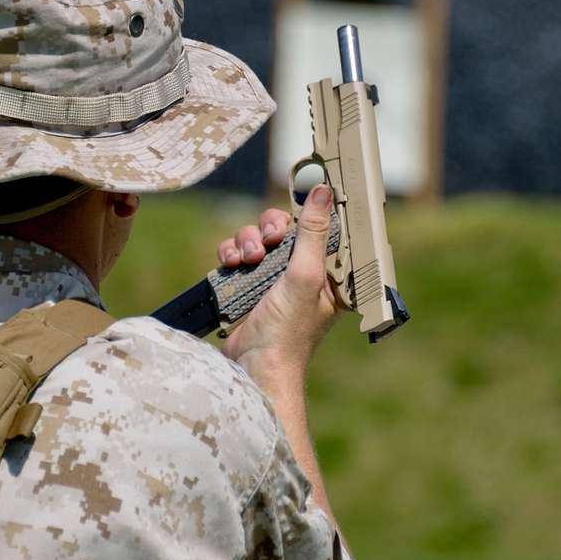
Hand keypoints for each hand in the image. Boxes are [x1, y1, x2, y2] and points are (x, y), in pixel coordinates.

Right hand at [218, 184, 340, 388]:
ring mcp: (274, 279)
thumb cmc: (288, 333)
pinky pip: (238, 253)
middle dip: (271, 228)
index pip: (322, 227)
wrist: (253, 366)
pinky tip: (232, 265)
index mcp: (328, 272)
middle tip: (270, 239)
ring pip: (258, 236)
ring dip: (248, 241)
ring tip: (248, 260)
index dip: (309, 212)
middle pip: (286, 227)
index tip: (299, 194)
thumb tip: (324, 193)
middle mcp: (303, 272)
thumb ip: (313, 232)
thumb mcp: (305, 276)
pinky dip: (232, 254)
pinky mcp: (248, 284)